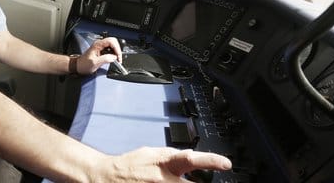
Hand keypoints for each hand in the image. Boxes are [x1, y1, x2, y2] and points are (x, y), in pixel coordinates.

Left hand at [75, 37, 122, 74]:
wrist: (78, 66)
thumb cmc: (84, 64)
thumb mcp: (95, 63)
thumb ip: (105, 59)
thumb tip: (114, 57)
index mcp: (97, 44)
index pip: (111, 41)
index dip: (117, 48)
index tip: (118, 56)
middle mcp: (99, 44)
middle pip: (113, 42)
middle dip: (118, 50)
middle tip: (118, 58)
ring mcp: (100, 46)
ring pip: (113, 45)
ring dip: (116, 52)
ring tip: (116, 59)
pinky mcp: (101, 50)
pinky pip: (110, 49)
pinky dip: (114, 53)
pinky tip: (113, 58)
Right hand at [98, 147, 231, 181]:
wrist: (106, 177)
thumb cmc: (130, 165)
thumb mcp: (153, 153)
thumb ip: (173, 157)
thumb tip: (192, 159)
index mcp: (164, 163)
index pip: (191, 159)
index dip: (211, 161)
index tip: (226, 164)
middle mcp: (162, 179)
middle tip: (192, 181)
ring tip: (171, 182)